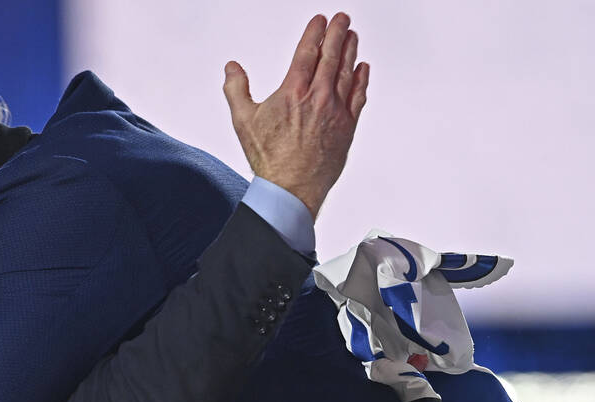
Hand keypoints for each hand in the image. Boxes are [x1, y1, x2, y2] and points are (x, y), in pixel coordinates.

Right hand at [223, 13, 369, 219]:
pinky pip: (358, 96)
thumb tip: (232, 68)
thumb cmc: (270, 159)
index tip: (320, 20)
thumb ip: (236, 89)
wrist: (292, 189)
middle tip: (342, 19)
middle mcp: (318, 97)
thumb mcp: (244, 121)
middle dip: (338, 33)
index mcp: (294, 92)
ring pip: (347, 72)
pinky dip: (361, 80)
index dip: (315, 33)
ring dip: (350, 51)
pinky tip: (362, 69)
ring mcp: (336, 111)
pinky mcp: (347, 127)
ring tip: (352, 36)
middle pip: (332, 56)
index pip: (308, 52)